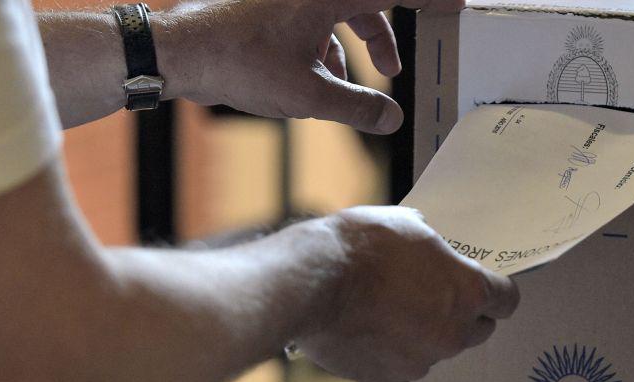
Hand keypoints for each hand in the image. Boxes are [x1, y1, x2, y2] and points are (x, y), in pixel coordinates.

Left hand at [155, 0, 463, 132]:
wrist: (178, 52)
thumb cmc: (237, 62)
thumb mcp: (308, 96)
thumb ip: (357, 108)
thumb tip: (390, 118)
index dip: (429, 0)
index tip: (456, 6)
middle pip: (364, 3)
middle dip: (381, 37)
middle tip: (393, 71)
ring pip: (334, 13)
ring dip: (345, 49)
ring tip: (343, 88)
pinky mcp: (267, 6)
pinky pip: (308, 19)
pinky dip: (318, 47)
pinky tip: (309, 82)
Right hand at [296, 206, 517, 381]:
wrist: (311, 284)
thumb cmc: (360, 248)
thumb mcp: (406, 225)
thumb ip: (431, 245)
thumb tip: (430, 246)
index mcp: (467, 293)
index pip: (507, 301)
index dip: (498, 292)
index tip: (487, 287)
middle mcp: (451, 334)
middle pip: (477, 331)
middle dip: (464, 315)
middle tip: (435, 295)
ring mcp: (419, 360)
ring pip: (435, 349)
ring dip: (423, 333)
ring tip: (389, 308)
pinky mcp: (386, 376)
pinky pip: (399, 362)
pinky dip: (390, 349)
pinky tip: (366, 325)